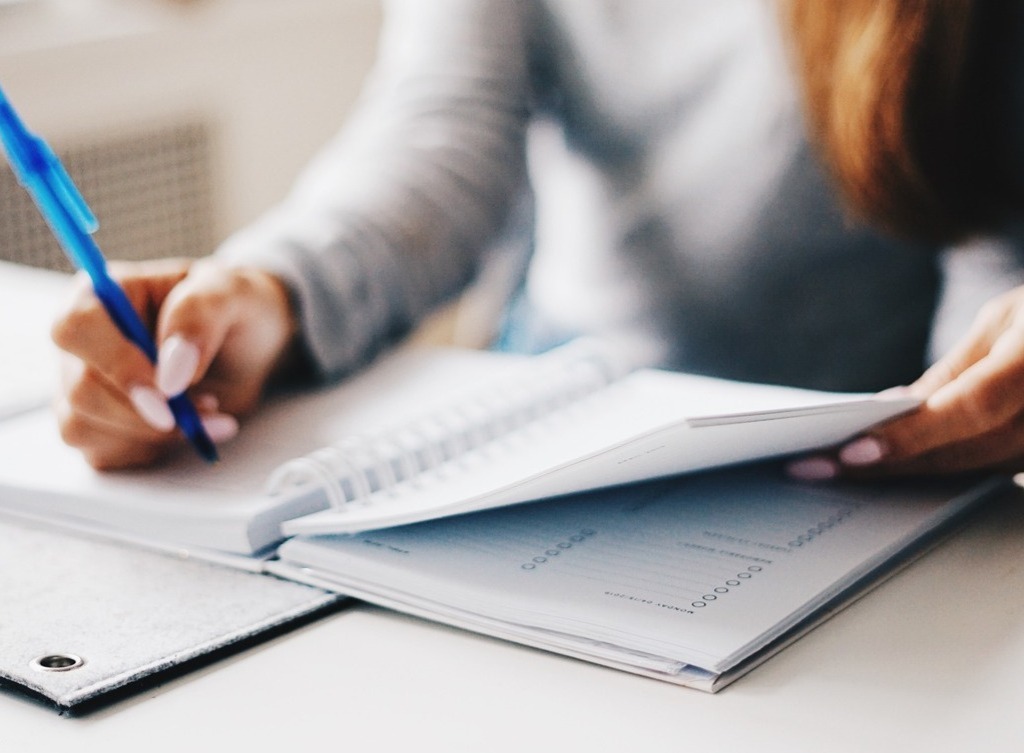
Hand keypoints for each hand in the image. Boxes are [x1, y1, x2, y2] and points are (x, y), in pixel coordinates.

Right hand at [52, 257, 298, 468]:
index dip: (117, 364)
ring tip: (207, 410)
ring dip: (154, 434)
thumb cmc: (235, 308)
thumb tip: (170, 372)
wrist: (250, 346)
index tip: (169, 391)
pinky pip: (101, 452)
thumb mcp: (231, 293)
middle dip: (147, 412)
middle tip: (209, 406)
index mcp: (102, 294)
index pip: (77, 328)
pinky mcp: (97, 424)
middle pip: (81, 389)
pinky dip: (151, 450)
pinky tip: (186, 429)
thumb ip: (198, 318)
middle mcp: (83, 341)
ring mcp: (83, 385)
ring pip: (84, 427)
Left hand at [787, 285, 1023, 480]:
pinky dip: (945, 471)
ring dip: (908, 474)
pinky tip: (896, 469)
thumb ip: (956, 370)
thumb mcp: (1007, 319)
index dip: (911, 436)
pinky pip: (997, 473)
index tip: (851, 453)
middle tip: (816, 468)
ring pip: (977, 471)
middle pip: (965, 452)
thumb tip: (897, 409)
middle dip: (887, 463)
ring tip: (840, 471)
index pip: (970, 409)